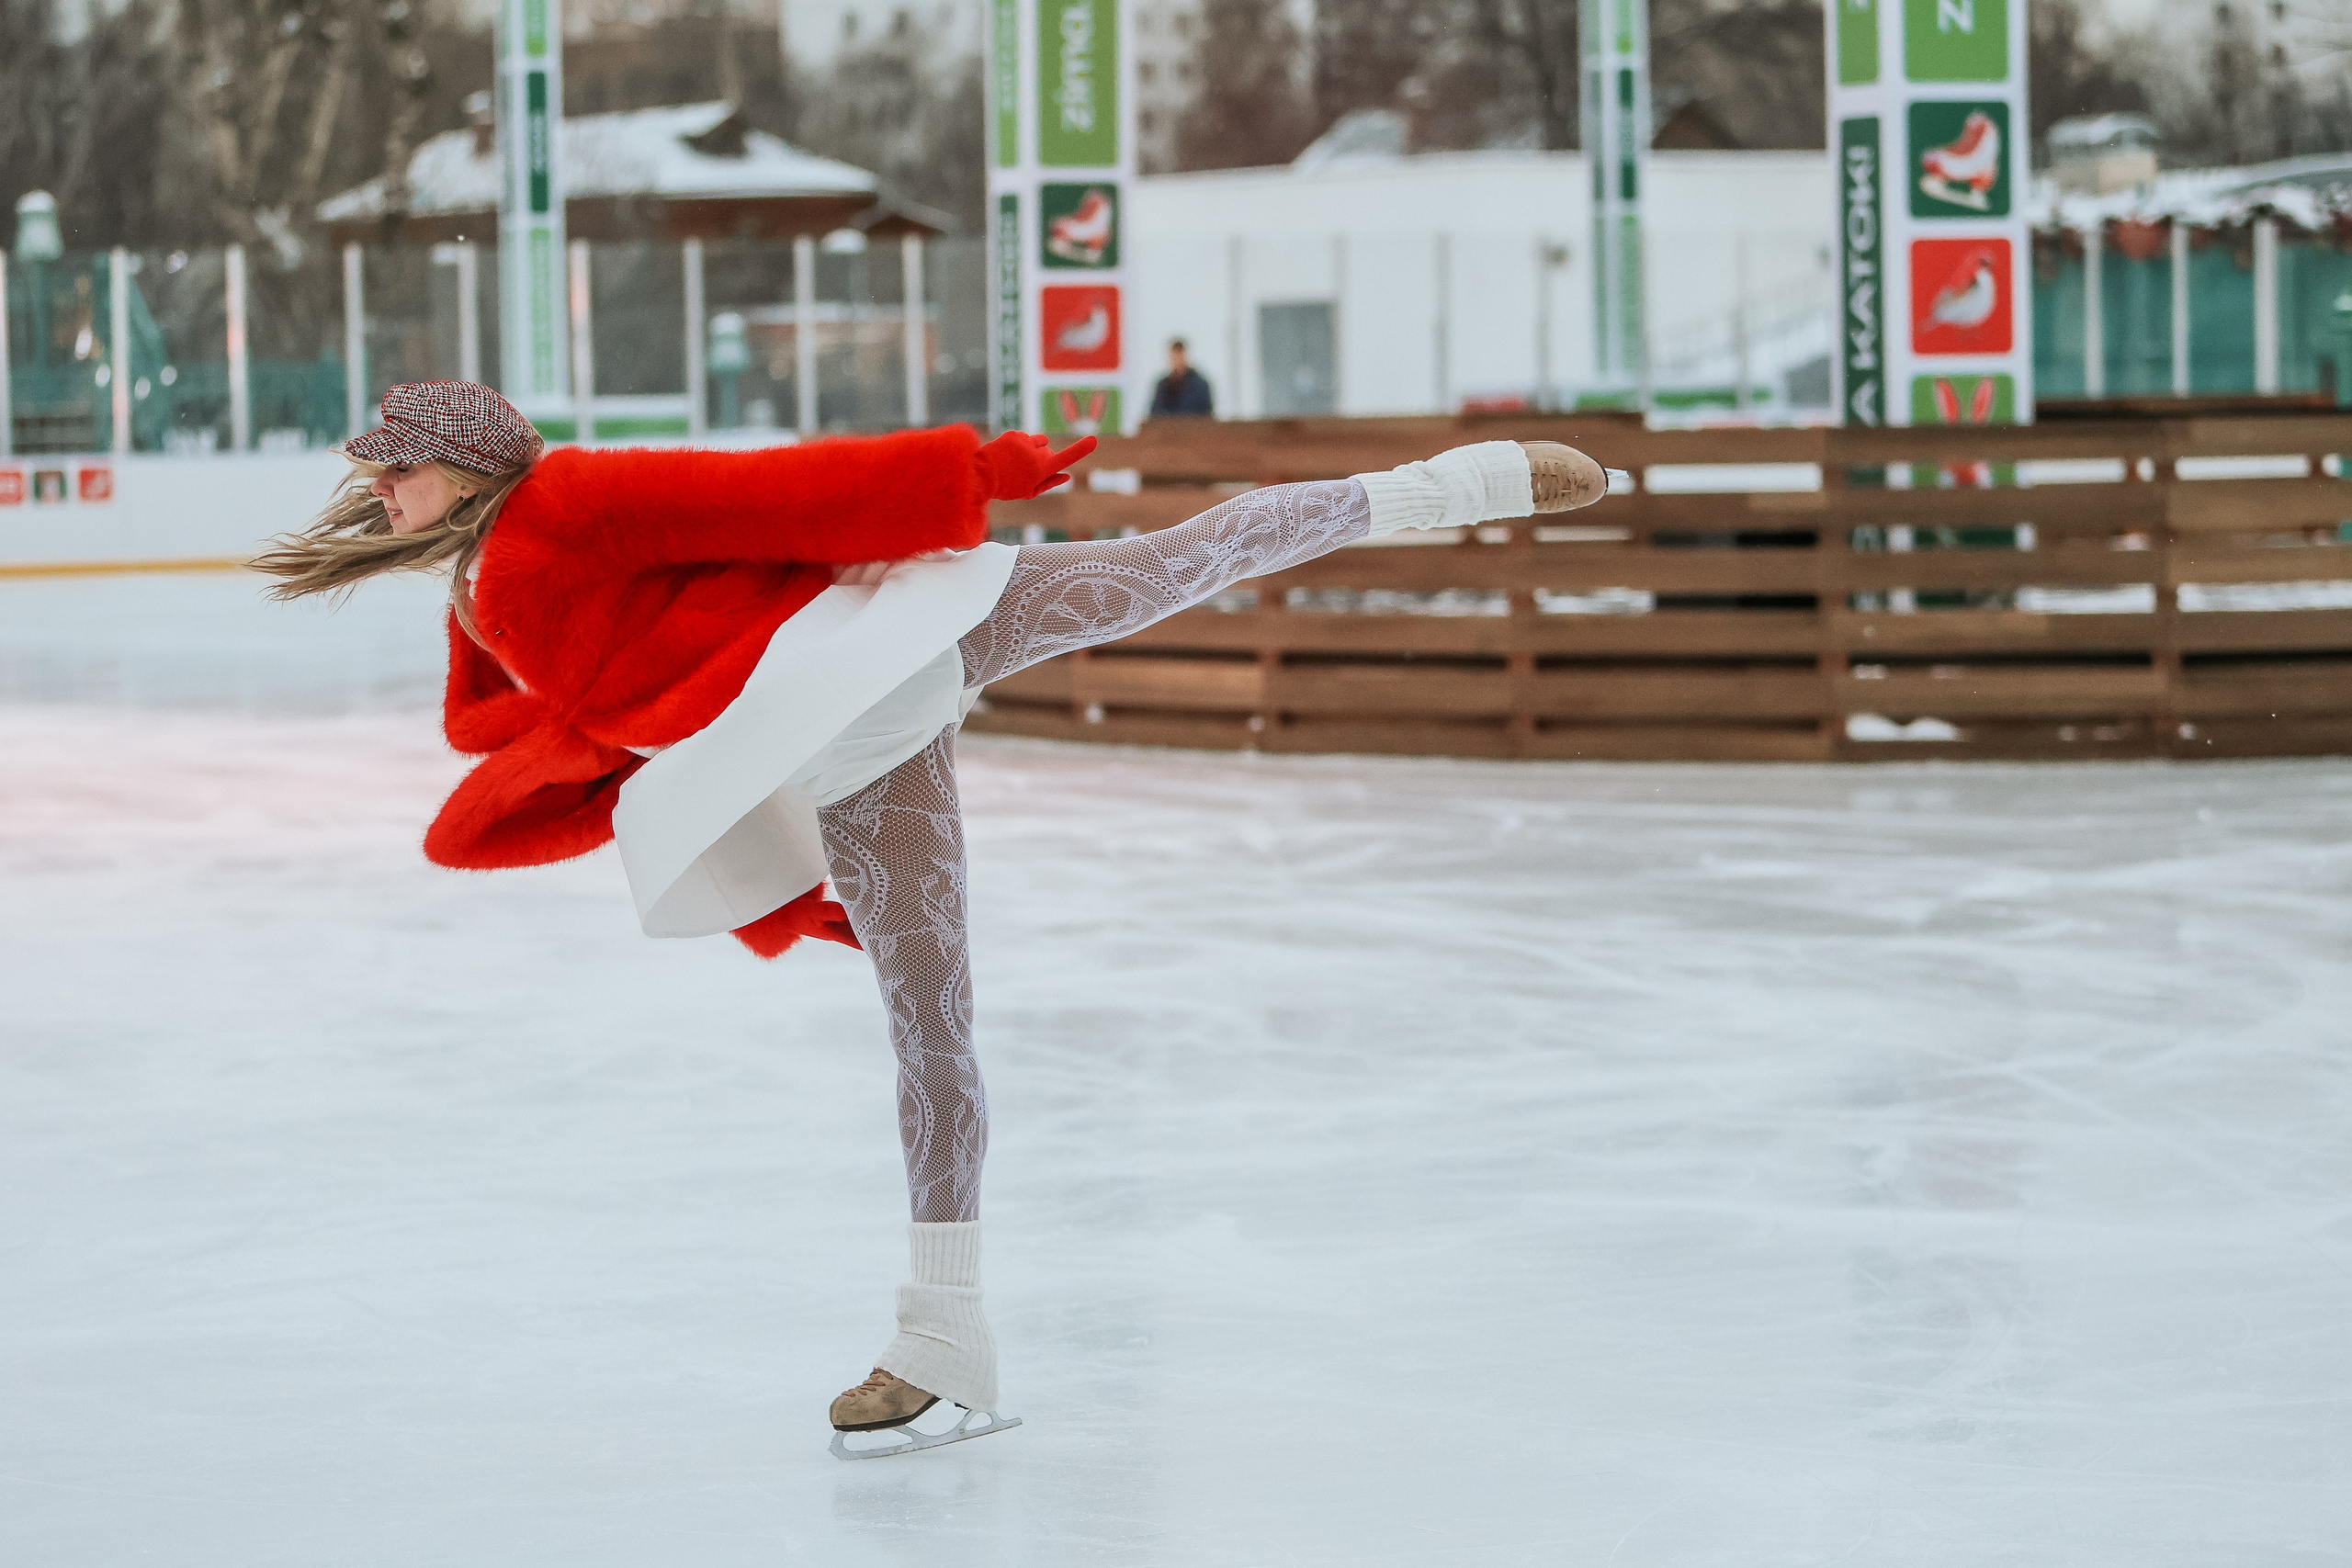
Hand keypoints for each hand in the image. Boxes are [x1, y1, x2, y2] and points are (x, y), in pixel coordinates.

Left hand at [976, 431, 1096, 499]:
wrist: (979, 475)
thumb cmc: (1006, 488)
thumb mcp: (1029, 492)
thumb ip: (1049, 483)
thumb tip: (1067, 476)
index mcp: (1041, 470)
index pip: (1065, 459)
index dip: (1080, 450)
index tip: (1093, 440)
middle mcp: (1035, 454)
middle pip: (1049, 453)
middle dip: (1044, 459)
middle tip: (1026, 471)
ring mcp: (1024, 442)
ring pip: (1039, 442)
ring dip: (1034, 449)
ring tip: (1017, 461)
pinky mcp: (1014, 434)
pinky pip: (1025, 437)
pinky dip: (1020, 444)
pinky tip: (1008, 454)